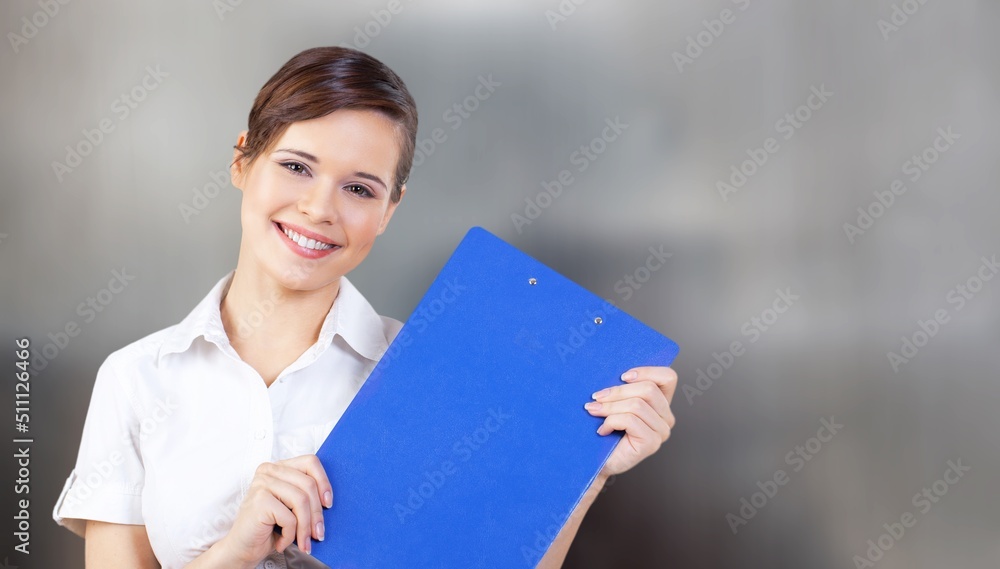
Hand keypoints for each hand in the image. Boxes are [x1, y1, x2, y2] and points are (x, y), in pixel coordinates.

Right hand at [218, 455, 332, 566]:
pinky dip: (291, 535)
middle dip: (317, 514)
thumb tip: (330, 499)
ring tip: (304, 542)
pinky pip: (289, 518)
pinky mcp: (260, 500)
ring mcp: (262, 483)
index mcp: (279, 467)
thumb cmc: (270, 527)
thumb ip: (306, 494)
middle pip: (308, 485)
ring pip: (301, 501)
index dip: (324, 482)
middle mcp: (269, 470)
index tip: (329, 504)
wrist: (243, 548)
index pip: (310, 462)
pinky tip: (282, 543)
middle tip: (319, 534)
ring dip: (306, 527)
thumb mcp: (291, 506)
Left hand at [585, 366, 677, 479]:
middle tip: (595, 397)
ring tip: (594, 412)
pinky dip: (611, 421)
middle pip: (648, 390)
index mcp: (660, 404)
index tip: (622, 377)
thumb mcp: (614, 402)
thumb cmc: (602, 431)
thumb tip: (610, 370)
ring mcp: (661, 432)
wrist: (592, 461)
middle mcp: (666, 418)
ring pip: (637, 405)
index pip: (668, 377)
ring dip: (610, 407)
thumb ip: (621, 388)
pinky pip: (630, 420)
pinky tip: (602, 430)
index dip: (647, 371)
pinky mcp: (651, 443)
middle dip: (617, 391)